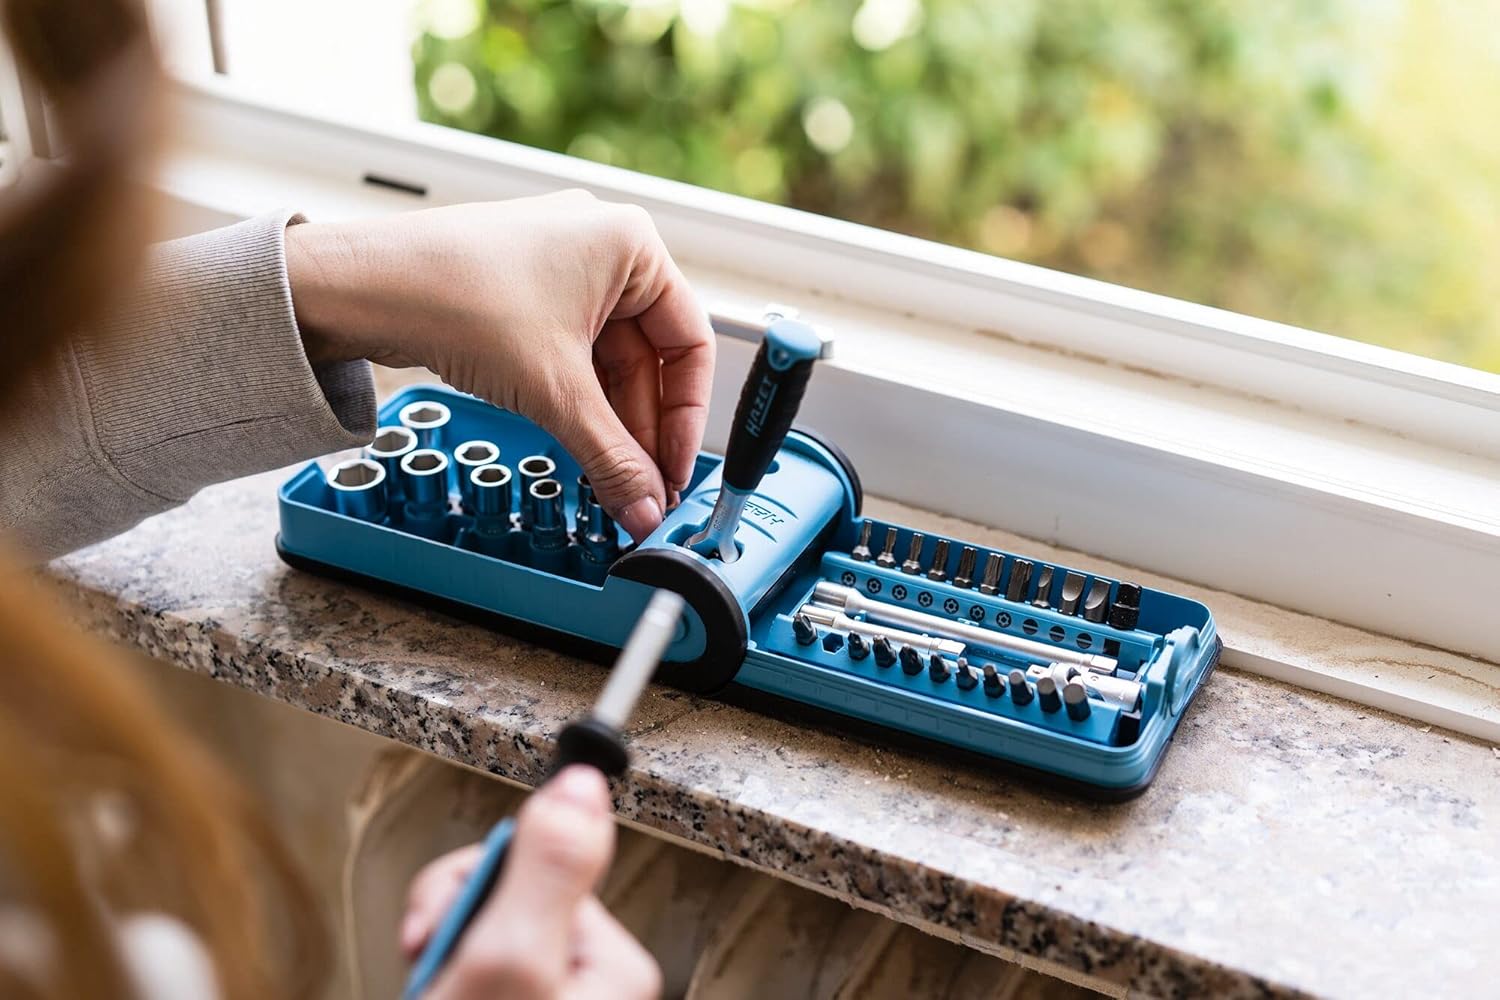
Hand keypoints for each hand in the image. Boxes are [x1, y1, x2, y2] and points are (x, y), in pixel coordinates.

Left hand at [285, 191, 715, 541]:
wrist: (358, 286)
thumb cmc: (454, 293)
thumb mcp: (554, 390)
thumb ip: (610, 456)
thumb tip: (644, 505)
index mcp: (631, 244)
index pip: (691, 343)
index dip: (689, 417)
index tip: (676, 469)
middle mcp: (601, 248)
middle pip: (649, 358)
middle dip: (644, 430)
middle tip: (643, 489)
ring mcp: (560, 270)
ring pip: (608, 363)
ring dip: (610, 423)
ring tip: (611, 480)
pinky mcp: (523, 295)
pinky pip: (571, 357)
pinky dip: (577, 403)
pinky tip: (578, 446)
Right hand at [399, 766, 659, 999]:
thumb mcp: (510, 956)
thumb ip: (546, 866)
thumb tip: (582, 784)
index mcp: (613, 960)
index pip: (538, 863)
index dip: (475, 882)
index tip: (449, 918)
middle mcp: (591, 974)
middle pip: (508, 894)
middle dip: (455, 924)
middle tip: (436, 962)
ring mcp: (553, 990)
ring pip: (483, 928)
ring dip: (443, 953)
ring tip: (434, 989)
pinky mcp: (518, 998)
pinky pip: (471, 962)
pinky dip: (441, 975)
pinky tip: (437, 994)